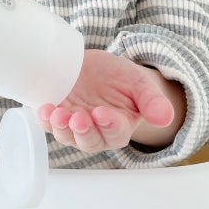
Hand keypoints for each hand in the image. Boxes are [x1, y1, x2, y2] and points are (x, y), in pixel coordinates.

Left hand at [37, 49, 182, 153]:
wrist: (97, 67)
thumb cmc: (120, 77)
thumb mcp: (139, 83)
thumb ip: (152, 101)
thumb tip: (165, 117)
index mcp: (119, 127)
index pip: (115, 132)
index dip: (109, 125)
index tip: (102, 113)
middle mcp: (96, 131)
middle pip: (89, 140)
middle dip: (83, 131)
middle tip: (78, 118)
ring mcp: (74, 123)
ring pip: (67, 135)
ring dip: (61, 127)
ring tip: (57, 114)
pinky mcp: (57, 113)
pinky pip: (49, 123)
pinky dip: (44, 119)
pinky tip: (43, 109)